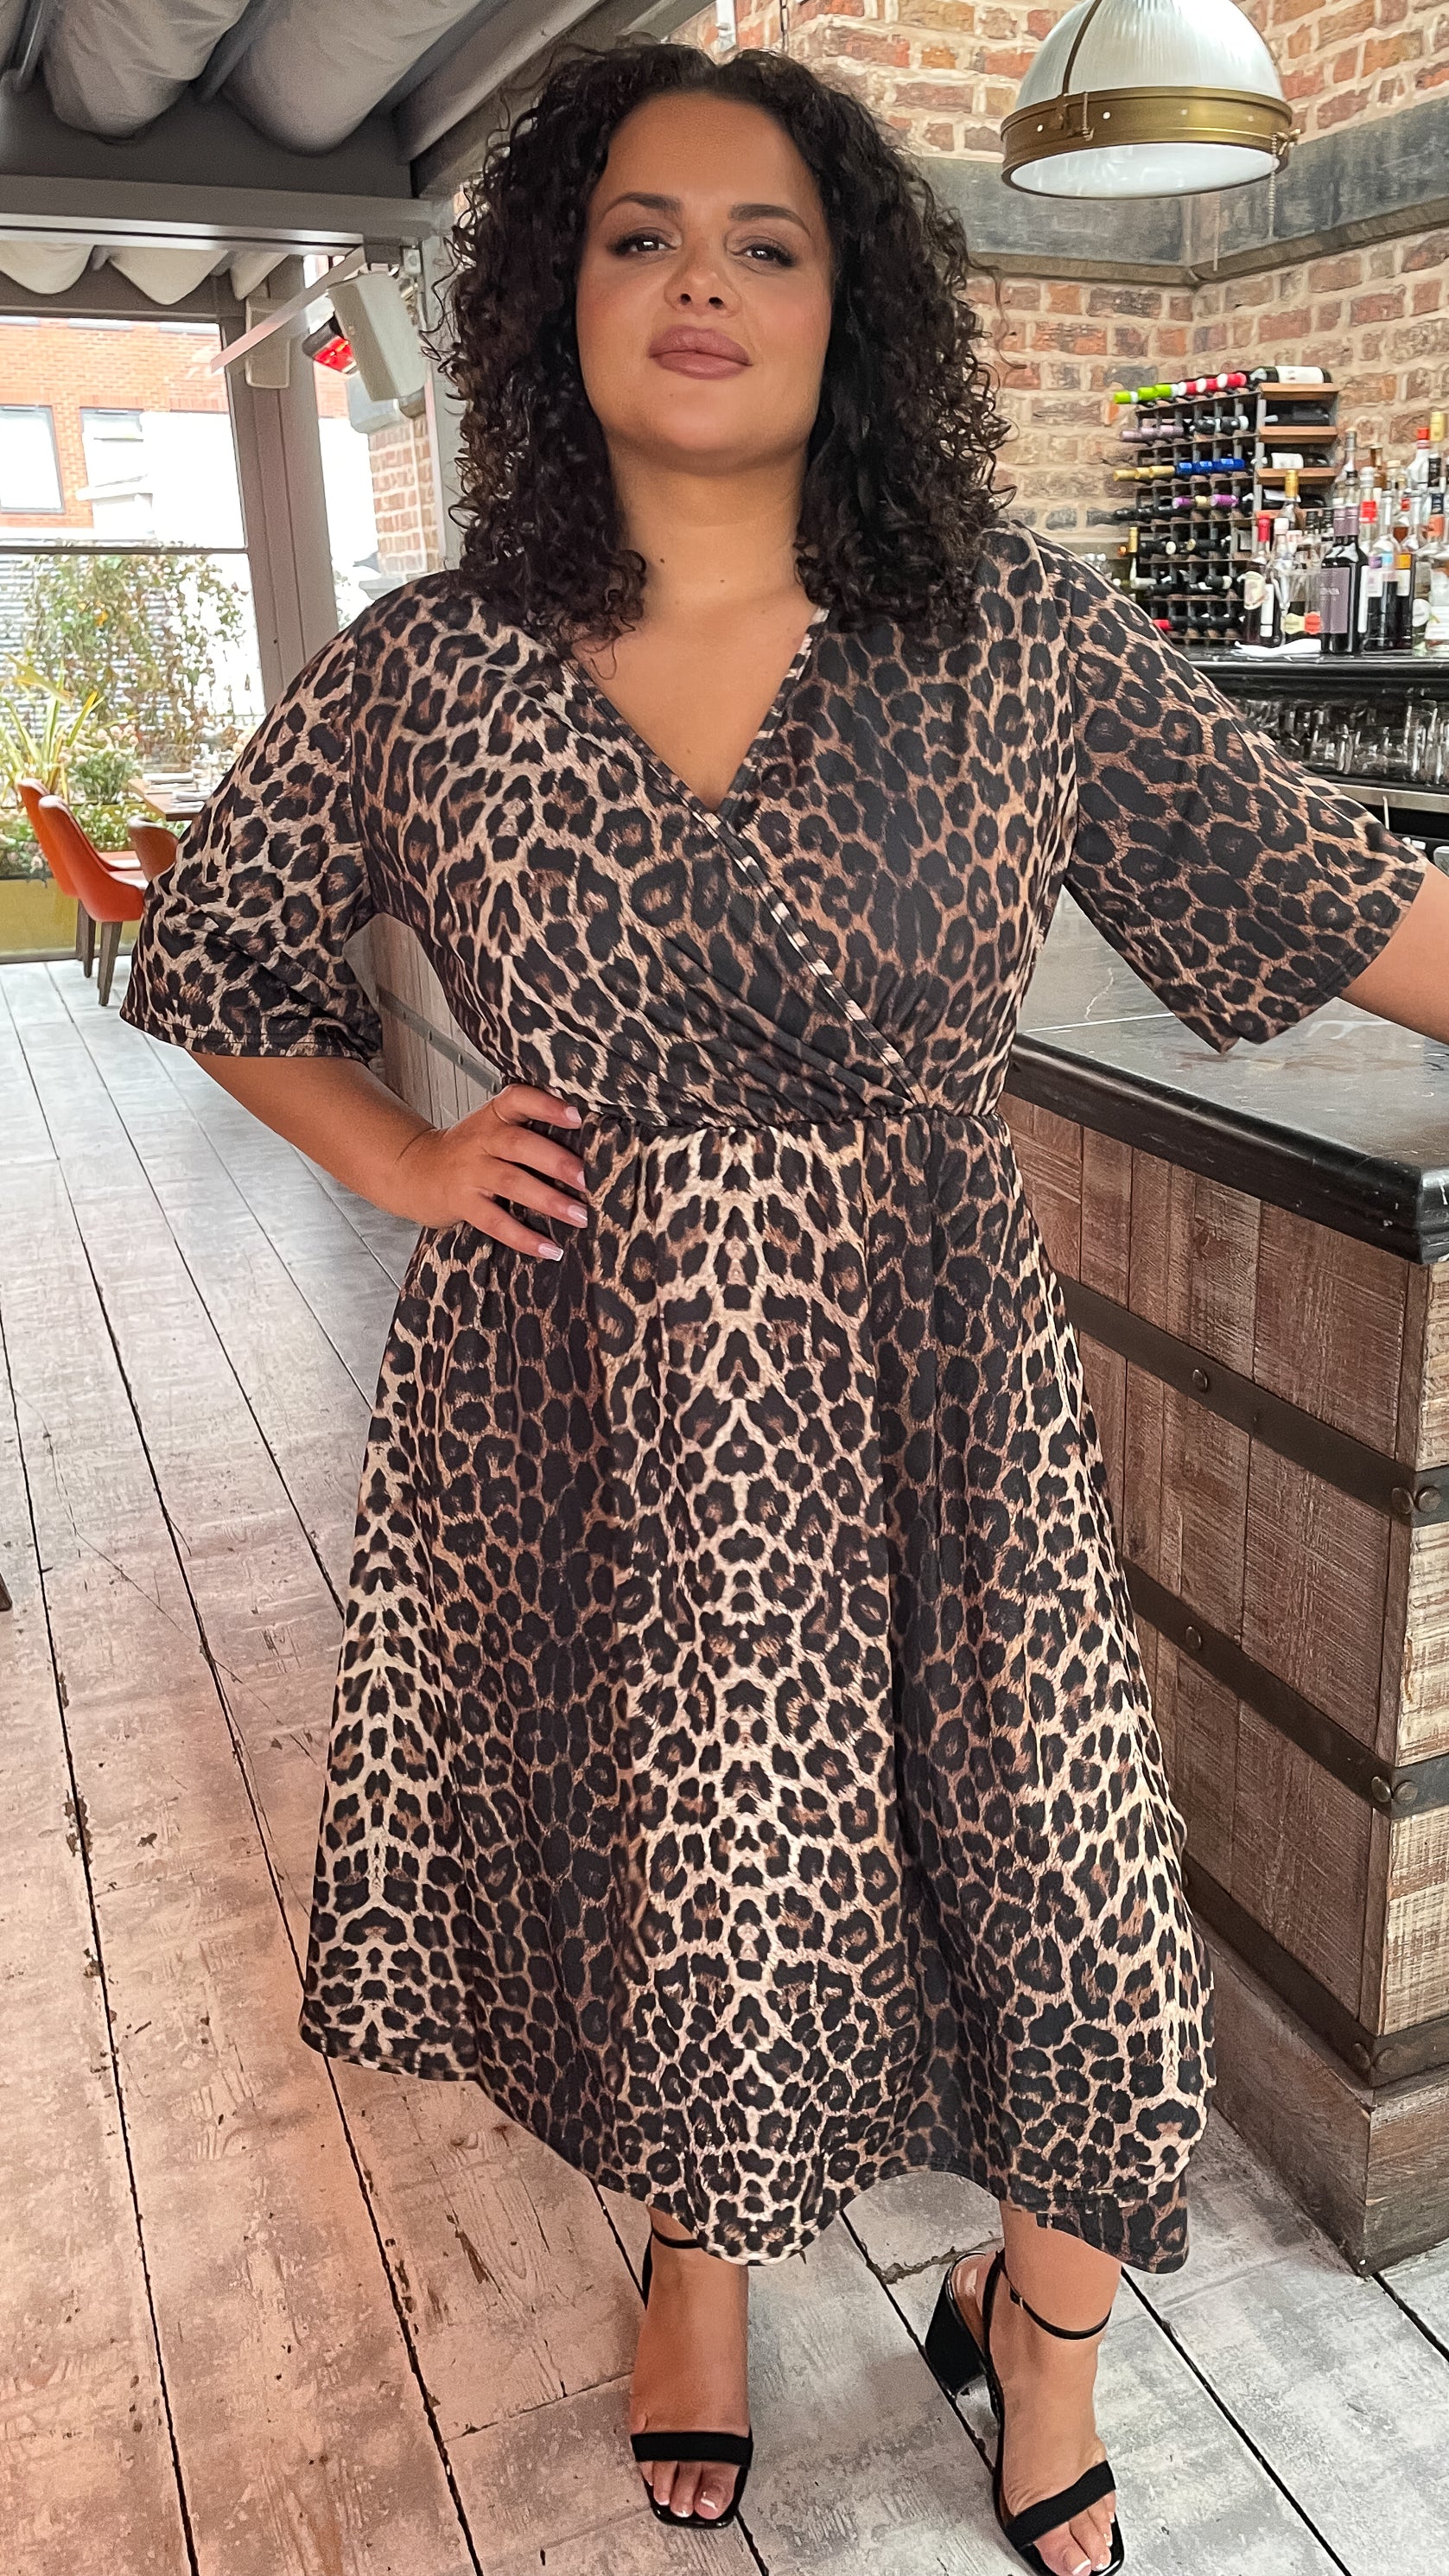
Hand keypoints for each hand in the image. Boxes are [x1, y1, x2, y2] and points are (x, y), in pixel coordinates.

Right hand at [388, 1083, 587, 1257]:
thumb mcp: (489, 1129)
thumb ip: (525, 1131)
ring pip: (512, 1182)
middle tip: (586, 1179)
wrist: (414, 1171)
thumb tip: (584, 1151)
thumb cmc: (466, 1152)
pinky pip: (495, 1221)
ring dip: (549, 1200)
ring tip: (579, 1216)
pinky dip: (523, 1237)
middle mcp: (481, 1140)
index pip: (518, 1100)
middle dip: (556, 1162)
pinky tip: (549, 1249)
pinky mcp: (462, 1202)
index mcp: (493, 1117)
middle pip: (520, 1144)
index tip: (576, 1116)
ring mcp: (470, 1172)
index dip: (546, 1106)